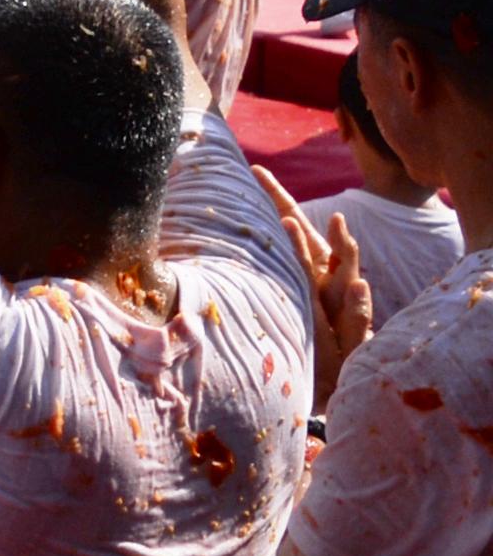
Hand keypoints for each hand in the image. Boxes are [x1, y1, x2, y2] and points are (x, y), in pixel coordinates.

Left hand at [257, 166, 373, 407]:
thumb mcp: (276, 308)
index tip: (253, 170)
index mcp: (305, 272)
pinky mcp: (354, 339)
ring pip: (346, 274)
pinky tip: (359, 285)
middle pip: (321, 244)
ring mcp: (342, 309)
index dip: (275, 200)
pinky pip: (359, 321)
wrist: (330, 384)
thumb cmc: (300, 341)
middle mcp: (326, 284)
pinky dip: (359, 304)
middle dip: (301, 211)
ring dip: (343, 249)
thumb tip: (196, 259)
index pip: (292, 230)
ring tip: (337, 222)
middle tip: (289, 189)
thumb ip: (252, 283)